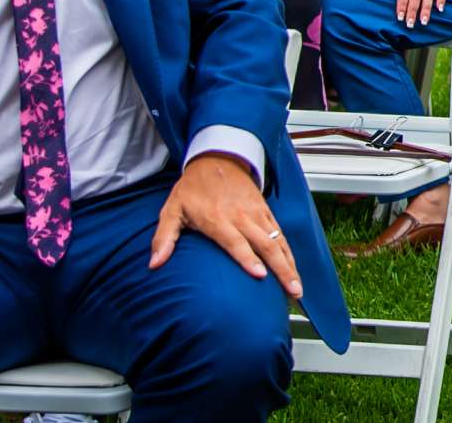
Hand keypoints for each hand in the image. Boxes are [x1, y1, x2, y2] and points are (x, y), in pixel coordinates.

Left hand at [151, 153, 300, 299]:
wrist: (218, 159)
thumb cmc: (193, 188)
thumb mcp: (172, 210)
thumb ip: (164, 238)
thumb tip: (154, 264)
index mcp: (218, 220)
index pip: (237, 243)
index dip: (249, 259)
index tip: (261, 276)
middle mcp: (242, 217)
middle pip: (267, 245)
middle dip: (282, 270)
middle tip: (292, 292)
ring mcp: (257, 214)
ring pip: (278, 241)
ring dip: (290, 264)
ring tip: (297, 287)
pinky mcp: (265, 211)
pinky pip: (281, 233)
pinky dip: (289, 251)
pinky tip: (294, 267)